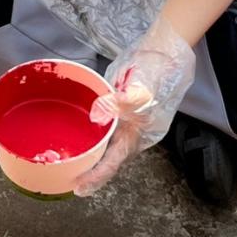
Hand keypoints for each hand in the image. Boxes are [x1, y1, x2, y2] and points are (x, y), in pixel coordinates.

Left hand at [73, 17, 195, 196]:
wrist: (165, 49)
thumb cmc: (158, 69)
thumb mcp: (143, 85)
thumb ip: (125, 99)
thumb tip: (104, 111)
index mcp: (139, 133)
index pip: (115, 160)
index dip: (97, 175)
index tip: (79, 186)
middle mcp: (132, 132)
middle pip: (110, 158)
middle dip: (92, 172)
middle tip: (70, 182)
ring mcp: (127, 122)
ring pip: (106, 145)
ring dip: (91, 156)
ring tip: (71, 166)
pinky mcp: (120, 109)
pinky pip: (104, 128)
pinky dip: (91, 136)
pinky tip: (78, 137)